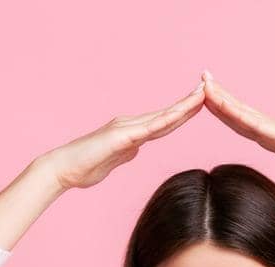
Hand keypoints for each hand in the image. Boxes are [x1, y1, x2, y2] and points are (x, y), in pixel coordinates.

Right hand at [41, 84, 205, 191]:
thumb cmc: (85, 167)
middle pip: (167, 115)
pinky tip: (179, 115)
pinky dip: (165, 121)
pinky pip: (147, 129)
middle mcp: (131, 125)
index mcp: (132, 133)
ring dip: (183, 107)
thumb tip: (135, 150)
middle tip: (210, 89)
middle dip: (190, 103)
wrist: (63, 169)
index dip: (183, 113)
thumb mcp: (113, 161)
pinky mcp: (120, 137)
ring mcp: (125, 129)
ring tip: (202, 96)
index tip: (202, 105)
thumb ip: (126, 153)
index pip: (164, 123)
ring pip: (161, 117)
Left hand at [199, 71, 274, 187]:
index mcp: (271, 136)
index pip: (241, 121)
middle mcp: (271, 129)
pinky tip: (226, 108)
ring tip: (206, 86)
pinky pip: (257, 125)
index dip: (224, 108)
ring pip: (244, 114)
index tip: (207, 96)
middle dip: (219, 95)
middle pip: (239, 111)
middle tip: (202, 78)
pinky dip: (240, 116)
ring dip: (224, 100)